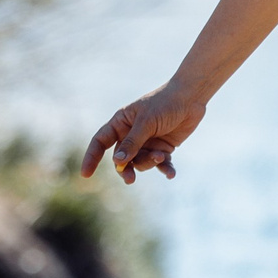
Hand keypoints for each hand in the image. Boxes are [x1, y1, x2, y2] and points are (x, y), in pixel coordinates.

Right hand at [80, 82, 206, 183]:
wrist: (191, 97)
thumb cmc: (165, 104)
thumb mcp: (147, 122)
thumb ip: (133, 142)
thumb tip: (118, 162)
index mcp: (121, 123)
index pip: (100, 142)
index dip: (91, 157)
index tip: (86, 174)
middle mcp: (131, 134)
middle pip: (121, 159)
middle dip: (125, 169)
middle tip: (130, 179)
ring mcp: (147, 143)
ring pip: (141, 162)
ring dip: (149, 162)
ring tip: (160, 156)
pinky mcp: (163, 148)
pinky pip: (160, 164)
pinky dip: (165, 169)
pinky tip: (171, 174)